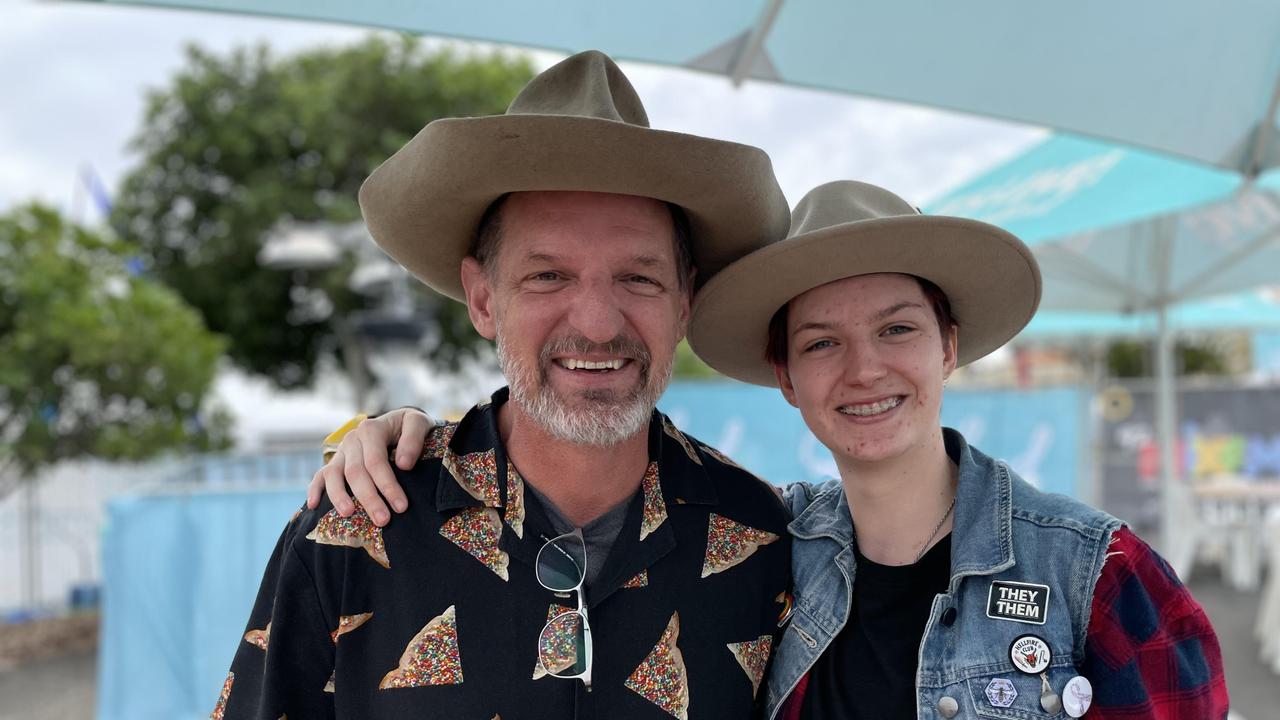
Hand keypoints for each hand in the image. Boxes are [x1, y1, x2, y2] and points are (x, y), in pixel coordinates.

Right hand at [306, 408, 435, 525]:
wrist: (398, 423)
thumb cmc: (409, 427)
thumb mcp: (418, 423)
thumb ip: (413, 439)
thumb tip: (403, 464)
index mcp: (371, 429)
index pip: (375, 461)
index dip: (387, 484)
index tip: (401, 506)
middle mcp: (352, 440)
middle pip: (355, 472)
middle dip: (369, 498)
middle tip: (383, 520)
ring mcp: (341, 452)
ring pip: (333, 475)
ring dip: (339, 497)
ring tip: (349, 514)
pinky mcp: (335, 462)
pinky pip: (320, 476)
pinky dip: (314, 490)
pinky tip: (313, 506)